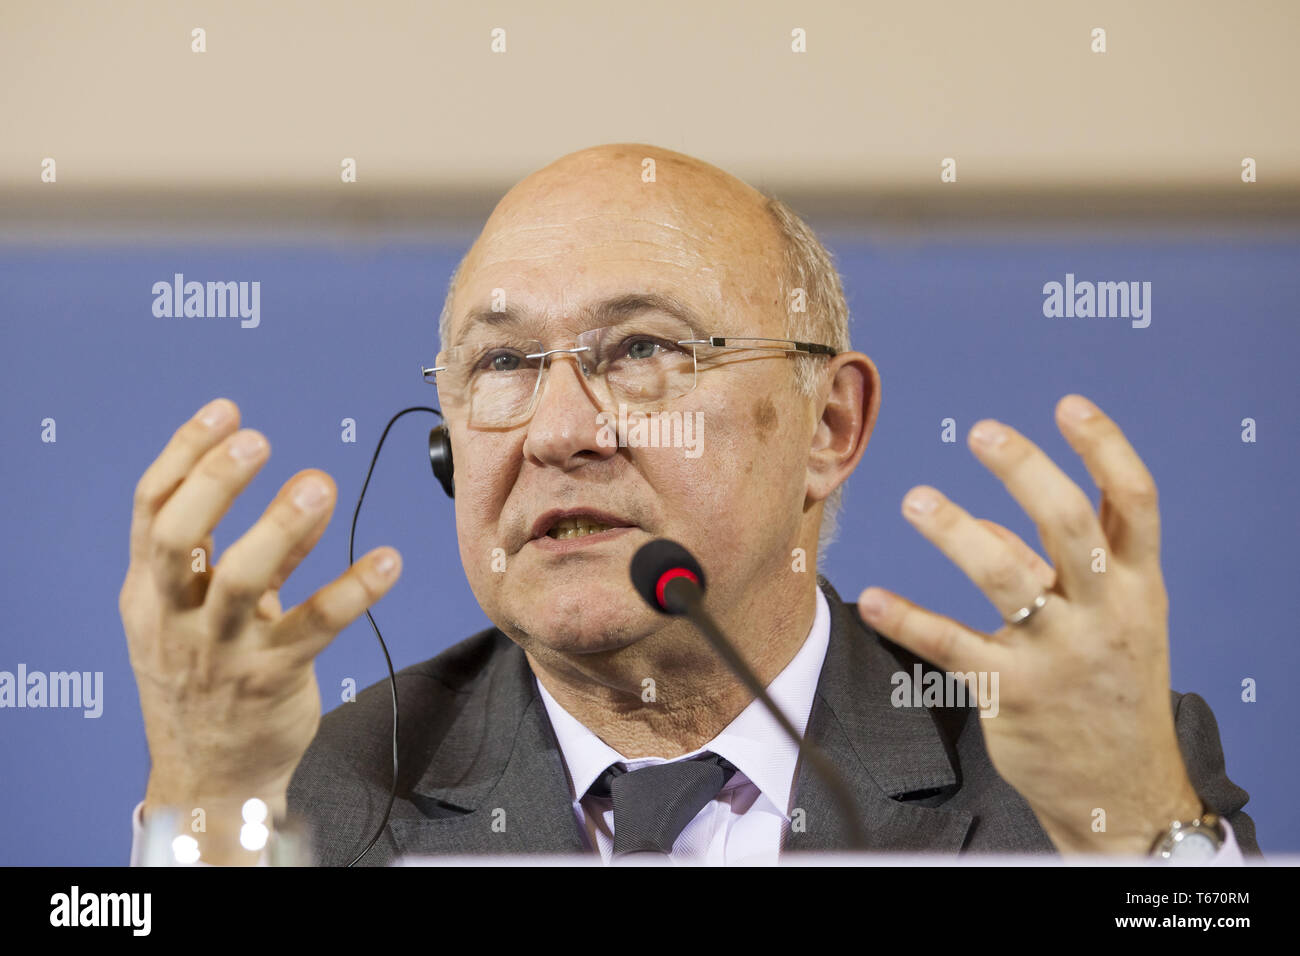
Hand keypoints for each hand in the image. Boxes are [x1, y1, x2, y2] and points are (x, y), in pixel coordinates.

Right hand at [120, 398, 401, 845]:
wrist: (209, 775)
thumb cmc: (208, 675)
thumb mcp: (206, 609)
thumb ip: (258, 549)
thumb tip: (311, 492)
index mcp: (150, 591)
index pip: (151, 509)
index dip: (185, 456)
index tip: (226, 411)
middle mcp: (176, 617)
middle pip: (176, 538)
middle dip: (214, 483)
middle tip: (259, 440)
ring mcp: (222, 652)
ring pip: (241, 582)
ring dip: (281, 528)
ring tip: (319, 484)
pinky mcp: (272, 680)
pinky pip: (316, 628)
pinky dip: (354, 590)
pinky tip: (389, 560)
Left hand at [857, 394, 1201, 853]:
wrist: (1121, 789)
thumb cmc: (1114, 687)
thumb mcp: (1116, 619)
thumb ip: (1062, 564)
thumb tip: (991, 520)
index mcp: (1138, 585)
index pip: (1135, 502)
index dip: (1106, 448)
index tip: (1069, 405)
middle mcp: (1106, 613)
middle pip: (1071, 525)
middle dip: (1027, 471)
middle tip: (982, 432)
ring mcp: (1060, 655)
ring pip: (1007, 578)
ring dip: (957, 532)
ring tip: (916, 499)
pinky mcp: (1013, 693)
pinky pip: (953, 647)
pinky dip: (909, 620)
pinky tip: (874, 598)